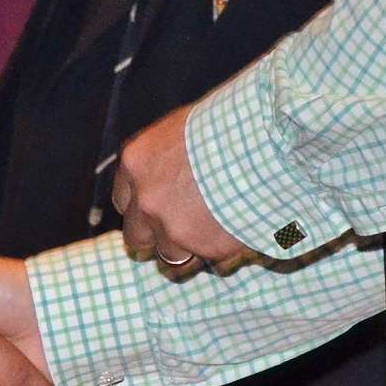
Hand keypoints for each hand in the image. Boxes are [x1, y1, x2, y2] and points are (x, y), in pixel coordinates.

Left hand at [110, 104, 247, 272]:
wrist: (263, 143)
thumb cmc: (228, 123)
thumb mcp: (183, 129)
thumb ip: (168, 157)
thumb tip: (176, 169)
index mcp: (136, 163)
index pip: (123, 200)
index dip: (141, 207)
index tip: (159, 206)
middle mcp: (146, 200)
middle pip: (137, 238)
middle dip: (156, 237)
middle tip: (181, 229)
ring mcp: (174, 228)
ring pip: (171, 256)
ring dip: (191, 249)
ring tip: (218, 230)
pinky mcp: (207, 248)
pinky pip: (212, 261)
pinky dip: (224, 252)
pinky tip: (240, 230)